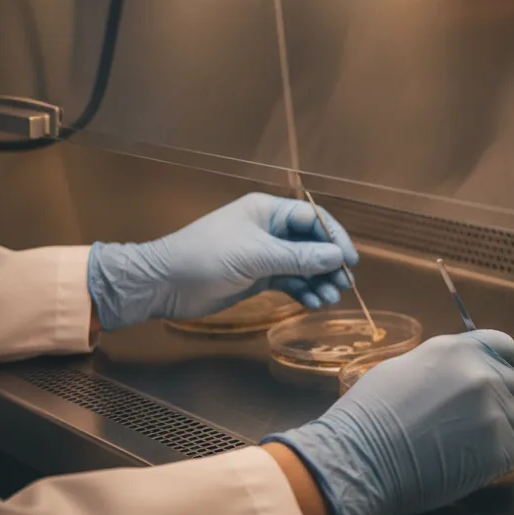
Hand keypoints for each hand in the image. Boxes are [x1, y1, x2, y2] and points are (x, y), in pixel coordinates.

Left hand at [87, 193, 357, 331]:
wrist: (164, 284)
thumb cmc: (205, 258)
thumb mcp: (255, 256)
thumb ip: (298, 257)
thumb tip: (337, 257)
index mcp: (267, 211)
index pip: (312, 219)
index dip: (334, 237)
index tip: (350, 260)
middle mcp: (270, 230)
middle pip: (312, 243)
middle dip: (329, 263)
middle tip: (344, 285)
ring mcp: (264, 254)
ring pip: (303, 265)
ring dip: (319, 281)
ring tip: (329, 299)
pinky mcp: (258, 277)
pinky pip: (290, 281)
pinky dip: (303, 291)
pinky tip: (313, 303)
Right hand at [264, 330, 513, 514]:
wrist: (359, 459)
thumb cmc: (369, 415)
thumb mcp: (405, 367)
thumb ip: (445, 365)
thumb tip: (466, 367)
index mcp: (459, 349)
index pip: (504, 347)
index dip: (500, 365)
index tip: (492, 381)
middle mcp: (483, 374)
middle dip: (498, 402)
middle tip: (464, 424)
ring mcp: (495, 412)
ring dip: (498, 433)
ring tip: (460, 447)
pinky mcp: (500, 450)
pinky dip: (496, 461)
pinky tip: (465, 464)